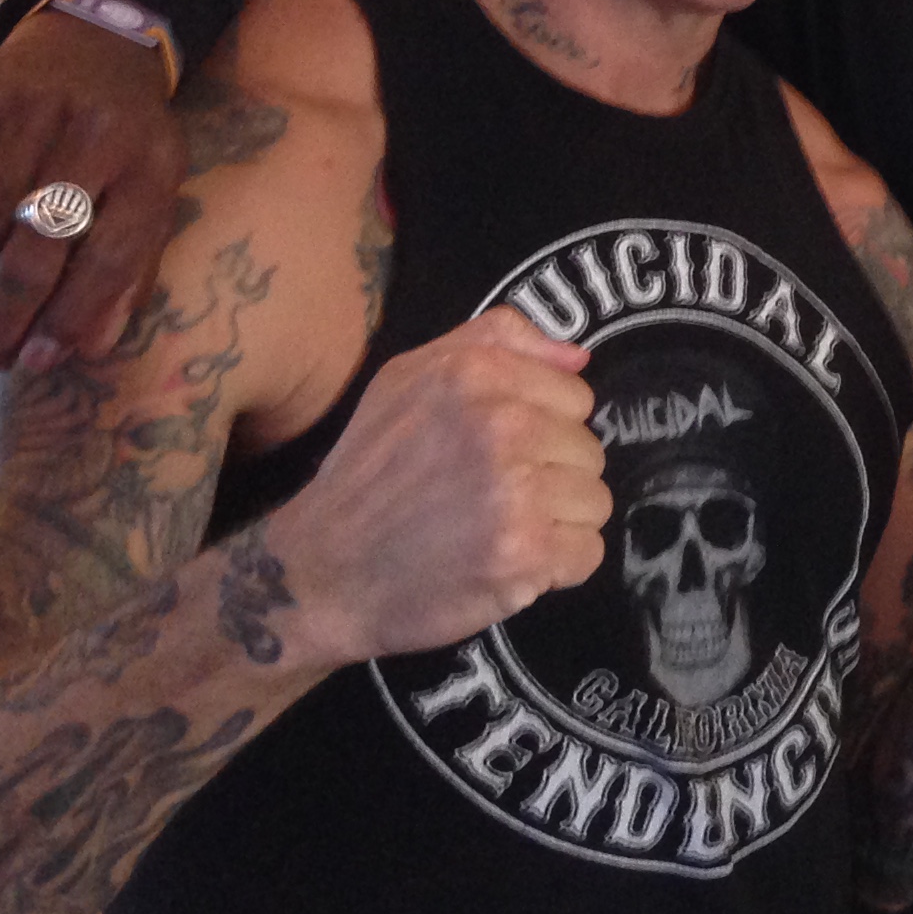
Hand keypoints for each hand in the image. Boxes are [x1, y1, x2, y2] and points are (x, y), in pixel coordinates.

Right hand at [0, 8, 185, 371]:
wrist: (94, 43)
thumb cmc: (128, 137)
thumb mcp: (155, 189)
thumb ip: (130, 267)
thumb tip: (88, 347)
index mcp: (149, 166)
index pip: (109, 258)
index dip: (70, 319)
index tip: (40, 360)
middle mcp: (92, 138)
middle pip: (34, 250)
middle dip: (5, 317)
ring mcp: (28, 118)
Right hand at [269, 308, 611, 666]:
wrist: (318, 572)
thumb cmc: (368, 472)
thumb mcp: (408, 377)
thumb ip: (496, 341)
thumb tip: (579, 357)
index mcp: (477, 375)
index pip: (575, 396)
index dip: (543, 428)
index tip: (498, 453)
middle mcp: (503, 426)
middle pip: (589, 450)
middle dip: (550, 477)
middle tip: (491, 499)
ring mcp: (515, 492)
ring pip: (594, 502)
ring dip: (555, 523)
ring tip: (498, 531)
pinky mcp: (523, 554)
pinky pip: (587, 554)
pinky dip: (556, 568)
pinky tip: (509, 564)